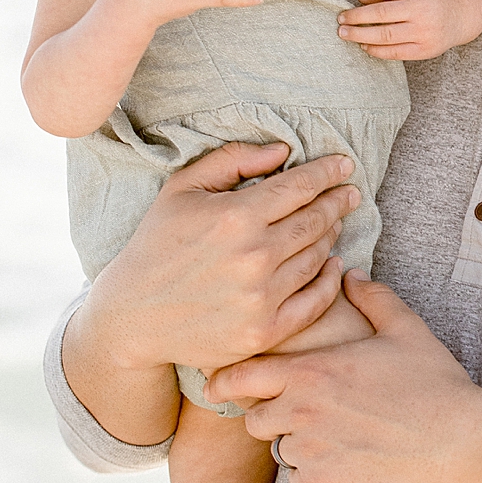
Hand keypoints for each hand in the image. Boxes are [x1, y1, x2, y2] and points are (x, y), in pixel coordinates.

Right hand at [73, 143, 360, 381]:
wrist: (132, 316)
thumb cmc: (157, 243)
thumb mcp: (182, 188)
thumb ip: (233, 160)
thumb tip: (283, 151)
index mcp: (235, 216)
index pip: (301, 186)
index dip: (328, 172)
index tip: (345, 165)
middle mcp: (254, 257)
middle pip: (315, 221)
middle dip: (337, 201)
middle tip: (349, 193)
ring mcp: (261, 298)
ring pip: (318, 257)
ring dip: (331, 236)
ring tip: (333, 223)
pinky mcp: (265, 331)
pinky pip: (316, 301)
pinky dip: (330, 279)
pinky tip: (332, 264)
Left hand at [208, 270, 481, 482]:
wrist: (461, 446)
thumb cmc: (435, 385)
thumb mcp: (406, 331)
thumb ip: (372, 299)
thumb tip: (350, 274)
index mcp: (311, 373)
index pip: (240, 378)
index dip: (223, 382)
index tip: (214, 387)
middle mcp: (300, 415)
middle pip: (256, 420)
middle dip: (274, 416)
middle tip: (312, 416)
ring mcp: (309, 455)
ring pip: (282, 452)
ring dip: (300, 446)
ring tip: (343, 440)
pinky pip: (302, 482)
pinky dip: (318, 476)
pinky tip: (354, 465)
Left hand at [337, 0, 467, 60]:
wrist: (460, 16)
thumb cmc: (426, 1)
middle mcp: (420, 11)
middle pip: (382, 14)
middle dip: (357, 17)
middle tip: (340, 19)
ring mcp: (423, 32)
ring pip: (386, 35)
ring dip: (361, 35)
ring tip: (344, 34)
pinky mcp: (424, 50)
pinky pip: (394, 52)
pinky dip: (376, 50)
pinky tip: (364, 46)